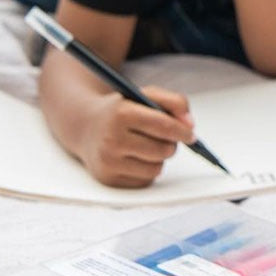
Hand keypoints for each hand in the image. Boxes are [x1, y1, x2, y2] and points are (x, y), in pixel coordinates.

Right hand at [77, 85, 195, 187]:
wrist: (85, 127)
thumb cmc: (121, 111)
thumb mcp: (144, 95)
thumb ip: (174, 102)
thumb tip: (190, 125)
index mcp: (120, 114)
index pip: (163, 126)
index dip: (182, 132)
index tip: (191, 135)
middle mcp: (111, 139)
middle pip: (163, 150)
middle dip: (171, 144)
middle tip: (166, 138)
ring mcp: (108, 162)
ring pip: (156, 168)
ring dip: (159, 158)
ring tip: (146, 146)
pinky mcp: (109, 179)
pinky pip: (145, 180)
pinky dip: (147, 170)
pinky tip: (135, 158)